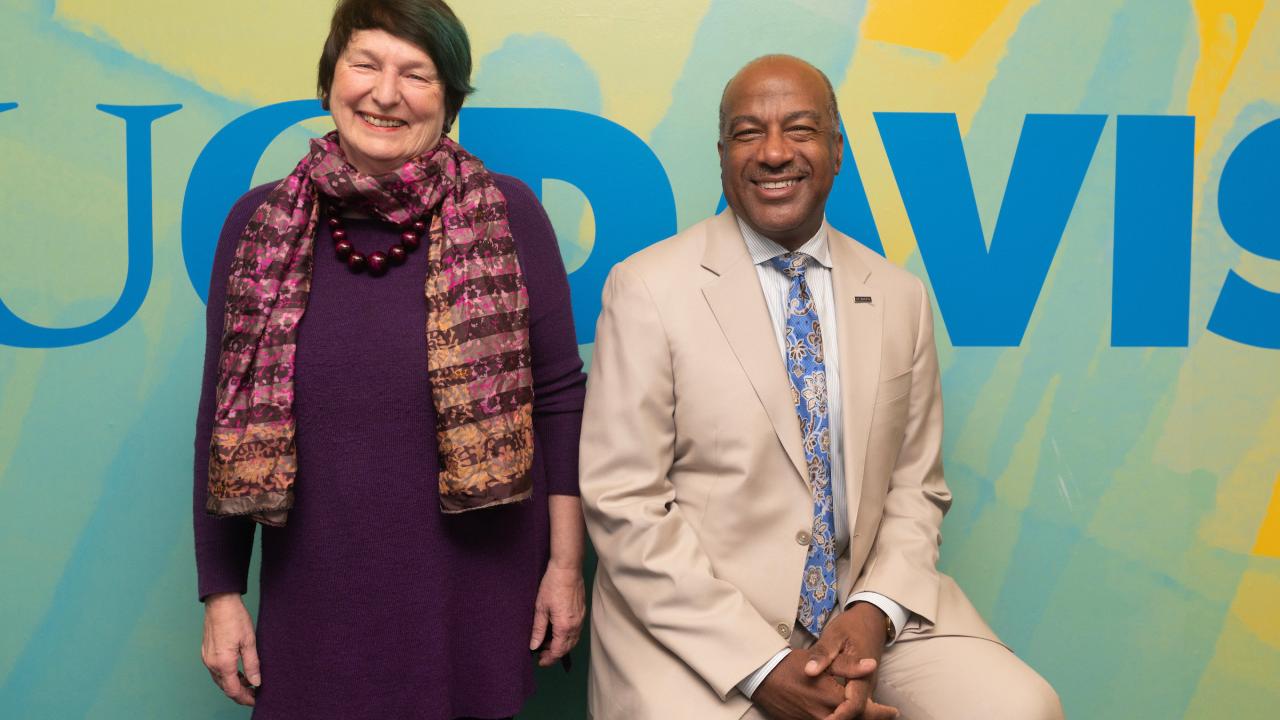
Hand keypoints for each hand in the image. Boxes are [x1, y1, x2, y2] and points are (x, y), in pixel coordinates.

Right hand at [201, 593, 258, 705]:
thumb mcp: (249, 642)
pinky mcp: (206, 652)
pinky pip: (216, 671)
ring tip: (249, 683)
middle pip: (225, 687)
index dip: (245, 698)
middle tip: (254, 694)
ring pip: (220, 680)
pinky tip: (237, 672)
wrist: (220, 602)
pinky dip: (227, 675)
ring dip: (233, 684)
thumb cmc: (235, 618)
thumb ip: (252, 665)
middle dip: (239, 693)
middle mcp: (212, 664)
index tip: (255, 700)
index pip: (233, 690)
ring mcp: (207, 658)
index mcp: (223, 663)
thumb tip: (256, 682)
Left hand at [529, 563, 584, 666]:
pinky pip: (576, 632)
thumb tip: (534, 646)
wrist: (567, 570)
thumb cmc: (552, 586)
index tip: (540, 661)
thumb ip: (538, 629)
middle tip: (541, 653)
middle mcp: (575, 626)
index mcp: (564, 627)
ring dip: (561, 646)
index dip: (549, 659)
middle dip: (555, 654)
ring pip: (573, 640)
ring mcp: (580, 619)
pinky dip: (567, 637)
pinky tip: (557, 632)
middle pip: (567, 648)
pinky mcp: (582, 613)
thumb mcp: (540, 608)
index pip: (558, 651)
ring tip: (547, 643)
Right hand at [753, 648, 886, 719]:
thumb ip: (848, 665)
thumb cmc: (792, 665)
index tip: (893, 711)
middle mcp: (824, 715)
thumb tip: (871, 665)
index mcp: (831, 698)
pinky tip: (842, 715)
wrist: (762, 676)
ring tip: (868, 715)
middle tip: (886, 714)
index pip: (863, 710)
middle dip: (872, 718)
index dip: (880, 712)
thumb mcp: (822, 659)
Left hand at [803, 603, 898, 718]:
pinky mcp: (862, 687)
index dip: (839, 716)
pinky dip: (844, 711)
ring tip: (822, 717)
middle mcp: (867, 686)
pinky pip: (855, 704)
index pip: (854, 704)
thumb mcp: (834, 635)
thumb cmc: (852, 627)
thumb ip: (822, 653)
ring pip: (858, 711)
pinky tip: (829, 713)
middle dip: (840, 719)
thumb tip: (809, 671)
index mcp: (862, 675)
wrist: (871, 621)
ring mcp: (866, 688)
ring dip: (842, 716)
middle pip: (858, 713)